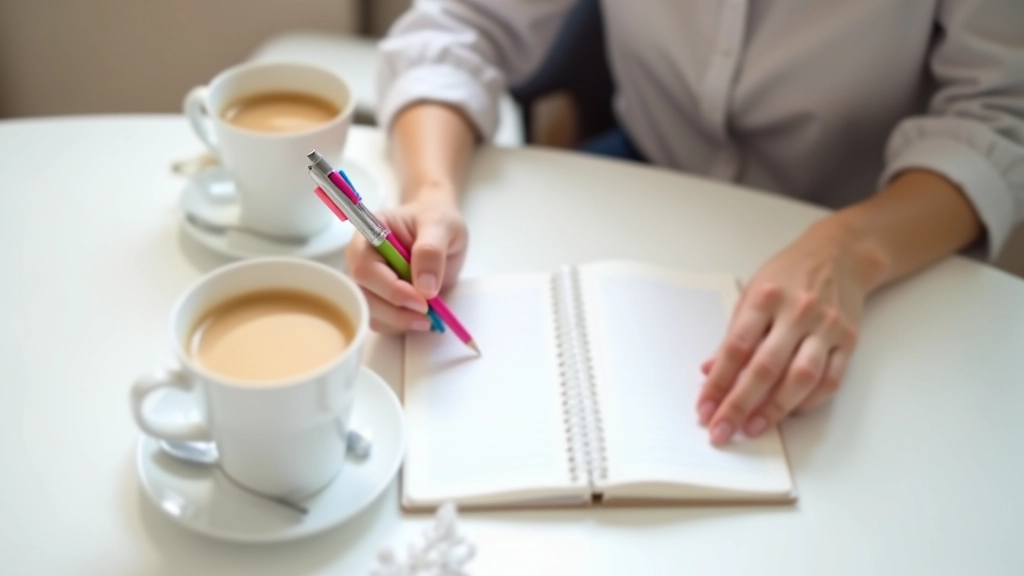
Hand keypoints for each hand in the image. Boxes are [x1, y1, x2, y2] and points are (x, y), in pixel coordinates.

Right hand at [345, 195, 467, 333]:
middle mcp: (361, 258)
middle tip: (428, 315)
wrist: (440, 229)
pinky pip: (380, 320)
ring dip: (398, 321)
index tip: (422, 300)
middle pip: (362, 295)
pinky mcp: (378, 297)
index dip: (391, 289)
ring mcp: (367, 280)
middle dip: (395, 311)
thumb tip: (424, 288)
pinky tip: (420, 318)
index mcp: (370, 234)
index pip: (366, 268)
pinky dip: (400, 325)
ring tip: (428, 318)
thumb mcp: (441, 226)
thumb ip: (431, 251)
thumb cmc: (437, 220)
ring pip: (369, 312)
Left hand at [696, 219, 882, 445]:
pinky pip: (831, 380)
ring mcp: (825, 327)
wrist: (841, 255)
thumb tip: (710, 371)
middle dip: (740, 404)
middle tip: (722, 430)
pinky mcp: (848, 341)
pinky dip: (809, 401)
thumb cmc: (789, 274)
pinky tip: (789, 413)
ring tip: (753, 429)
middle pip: (765, 368)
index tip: (704, 408)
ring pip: (801, 378)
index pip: (735, 348)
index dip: (718, 382)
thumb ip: (733, 334)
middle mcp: (797, 313)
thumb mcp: (751, 293)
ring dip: (775, 409)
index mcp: (765, 299)